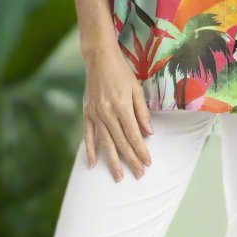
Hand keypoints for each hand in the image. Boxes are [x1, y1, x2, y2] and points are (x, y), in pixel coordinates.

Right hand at [82, 37, 153, 180]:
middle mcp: (107, 113)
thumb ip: (142, 112)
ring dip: (112, 161)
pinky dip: (89, 151)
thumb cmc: (121, 73)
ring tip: (119, 176)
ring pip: (105, 143)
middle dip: (131, 160)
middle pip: (121, 142)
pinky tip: (92, 165)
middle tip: (139, 174)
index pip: (134, 135)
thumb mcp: (137, 89)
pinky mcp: (87, 114)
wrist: (99, 59)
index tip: (148, 163)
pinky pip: (88, 136)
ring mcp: (95, 115)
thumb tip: (149, 133)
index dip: (141, 150)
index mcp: (122, 106)